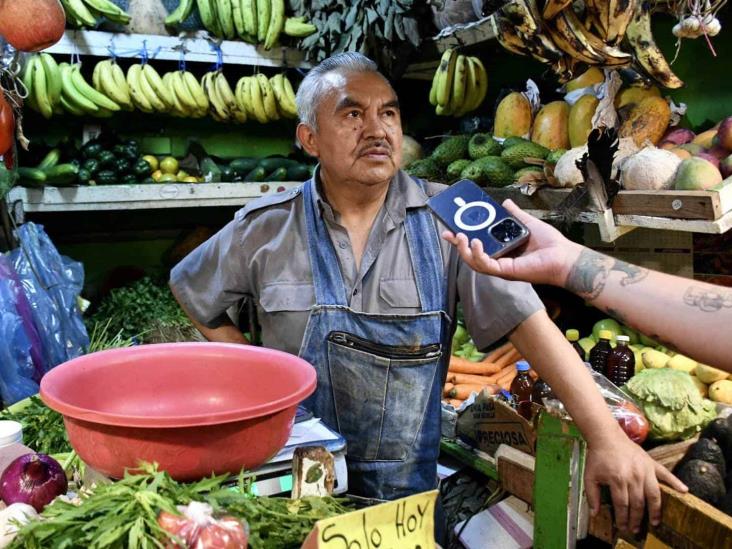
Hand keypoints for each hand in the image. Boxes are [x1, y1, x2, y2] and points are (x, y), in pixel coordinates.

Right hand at [441, 200, 581, 286]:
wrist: (564, 256)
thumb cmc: (550, 244)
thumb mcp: (528, 223)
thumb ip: (515, 214)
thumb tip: (506, 202)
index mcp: (502, 250)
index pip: (478, 245)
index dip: (463, 239)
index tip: (451, 229)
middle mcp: (499, 260)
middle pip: (471, 255)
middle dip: (457, 245)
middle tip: (449, 233)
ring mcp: (501, 267)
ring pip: (474, 262)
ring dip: (464, 250)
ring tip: (460, 237)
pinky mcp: (505, 271)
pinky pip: (485, 265)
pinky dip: (478, 255)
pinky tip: (475, 243)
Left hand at [584, 436, 686, 533]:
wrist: (606, 436)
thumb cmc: (598, 456)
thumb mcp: (589, 476)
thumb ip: (592, 495)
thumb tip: (594, 514)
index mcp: (618, 480)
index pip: (622, 505)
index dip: (623, 519)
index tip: (623, 527)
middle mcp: (634, 476)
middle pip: (638, 504)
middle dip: (637, 519)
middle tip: (635, 529)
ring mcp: (645, 470)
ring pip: (654, 495)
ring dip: (655, 510)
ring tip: (655, 522)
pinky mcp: (651, 463)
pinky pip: (666, 474)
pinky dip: (676, 482)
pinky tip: (684, 491)